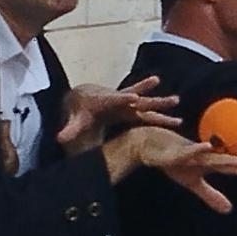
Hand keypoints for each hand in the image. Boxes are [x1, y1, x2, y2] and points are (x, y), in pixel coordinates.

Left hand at [57, 76, 179, 151]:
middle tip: (166, 100)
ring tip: (177, 100)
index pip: (116, 99)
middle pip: (138, 99)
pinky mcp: (130, 105)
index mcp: (107, 101)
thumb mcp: (76, 118)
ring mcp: (127, 101)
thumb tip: (60, 138)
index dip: (124, 98)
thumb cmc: (81, 108)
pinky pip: (147, 104)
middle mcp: (120, 99)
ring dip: (160, 101)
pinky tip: (175, 104)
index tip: (135, 98)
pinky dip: (159, 105)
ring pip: (147, 102)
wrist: (84, 96)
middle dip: (151, 99)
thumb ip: (71, 128)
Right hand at [105, 125, 236, 213]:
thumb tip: (229, 210)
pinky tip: (208, 146)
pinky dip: (199, 149)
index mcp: (212, 164)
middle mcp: (207, 157)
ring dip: (229, 159)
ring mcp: (194, 153)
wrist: (149, 146)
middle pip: (233, 158)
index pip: (236, 166)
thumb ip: (211, 195)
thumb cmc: (173, 161)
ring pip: (215, 157)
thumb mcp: (192, 182)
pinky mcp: (179, 152)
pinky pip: (191, 151)